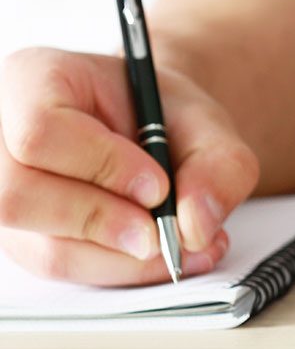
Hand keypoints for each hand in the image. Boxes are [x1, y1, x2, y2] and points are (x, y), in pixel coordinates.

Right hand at [0, 48, 259, 284]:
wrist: (159, 134)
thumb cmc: (167, 117)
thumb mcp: (208, 123)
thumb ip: (219, 165)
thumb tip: (195, 225)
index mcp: (33, 80)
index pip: (41, 130)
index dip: (102, 165)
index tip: (158, 187)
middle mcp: (3, 138)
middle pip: (20, 197)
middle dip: (103, 222)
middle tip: (164, 232)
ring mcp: (5, 194)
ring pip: (45, 247)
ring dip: (123, 257)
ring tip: (184, 245)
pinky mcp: (25, 238)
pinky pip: (65, 268)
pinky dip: (121, 269)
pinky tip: (163, 255)